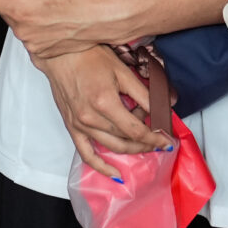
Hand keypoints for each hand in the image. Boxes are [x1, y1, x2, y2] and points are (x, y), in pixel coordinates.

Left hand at [0, 0, 133, 57]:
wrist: (108, 20)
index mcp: (21, 13)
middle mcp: (24, 33)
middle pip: (5, 10)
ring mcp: (34, 45)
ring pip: (19, 22)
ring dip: (22, 9)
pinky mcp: (45, 51)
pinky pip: (31, 33)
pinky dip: (34, 22)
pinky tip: (49, 11)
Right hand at [35, 46, 171, 179]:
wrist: (60, 54)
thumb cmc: (90, 56)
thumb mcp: (122, 71)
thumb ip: (144, 92)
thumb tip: (165, 107)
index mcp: (105, 103)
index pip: (137, 130)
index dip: (155, 138)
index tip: (167, 140)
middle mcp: (91, 118)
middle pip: (126, 140)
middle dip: (146, 141)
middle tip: (159, 137)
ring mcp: (80, 125)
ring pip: (112, 147)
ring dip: (132, 148)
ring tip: (143, 141)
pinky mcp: (72, 127)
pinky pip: (86, 154)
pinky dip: (101, 167)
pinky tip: (115, 173)